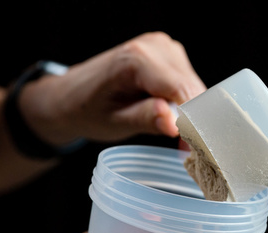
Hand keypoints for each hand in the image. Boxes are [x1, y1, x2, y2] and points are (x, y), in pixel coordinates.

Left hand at [22, 32, 206, 144]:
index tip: (194, 151)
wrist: (71, 94)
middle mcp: (156, 46)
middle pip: (193, 90)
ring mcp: (165, 47)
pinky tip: (174, 121)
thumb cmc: (88, 110)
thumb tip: (174, 124)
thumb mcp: (113, 122)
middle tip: (185, 152)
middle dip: (195, 122)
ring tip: (177, 139)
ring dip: (193, 115)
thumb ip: (144, 119)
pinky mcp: (170, 55)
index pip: (182, 92)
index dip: (194, 123)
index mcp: (137, 58)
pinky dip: (188, 106)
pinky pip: (190, 84)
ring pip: (196, 88)